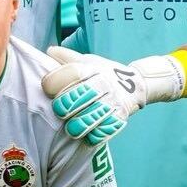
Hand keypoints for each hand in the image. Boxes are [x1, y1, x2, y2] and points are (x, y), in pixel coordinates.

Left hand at [41, 46, 184, 144]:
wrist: (137, 84)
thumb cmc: (103, 73)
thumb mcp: (88, 61)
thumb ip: (67, 58)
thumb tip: (50, 50)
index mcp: (91, 69)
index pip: (67, 74)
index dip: (52, 83)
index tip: (49, 89)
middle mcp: (102, 84)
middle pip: (73, 99)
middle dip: (62, 107)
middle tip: (61, 110)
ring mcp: (112, 102)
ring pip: (86, 119)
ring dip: (75, 126)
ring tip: (72, 127)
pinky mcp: (120, 117)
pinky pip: (102, 132)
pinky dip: (93, 136)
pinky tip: (88, 134)